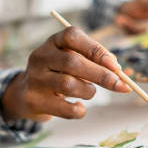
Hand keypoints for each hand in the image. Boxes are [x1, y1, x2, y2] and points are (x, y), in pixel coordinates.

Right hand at [1, 26, 130, 121]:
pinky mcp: (34, 100)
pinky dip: (79, 110)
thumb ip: (93, 60)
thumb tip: (117, 70)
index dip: (96, 49)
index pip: (72, 36)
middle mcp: (40, 57)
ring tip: (89, 92)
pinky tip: (78, 106)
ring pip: (69, 85)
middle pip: (72, 63)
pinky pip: (65, 109)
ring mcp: (35, 79)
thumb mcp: (72, 59)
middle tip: (121, 85)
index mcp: (52, 42)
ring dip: (89, 91)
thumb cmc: (59, 73)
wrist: (25, 93)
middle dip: (101, 75)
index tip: (115, 65)